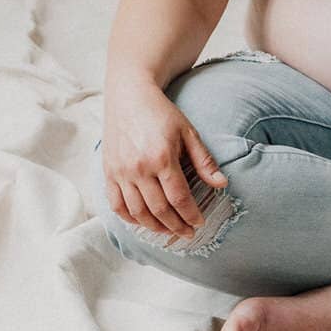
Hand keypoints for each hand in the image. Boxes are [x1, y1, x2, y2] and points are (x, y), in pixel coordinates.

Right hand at [100, 79, 228, 240]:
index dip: (190, 215)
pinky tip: (143, 222)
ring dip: (154, 227)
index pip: (179, 198)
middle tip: (188, 233)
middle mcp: (138, 168)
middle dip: (176, 226)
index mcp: (161, 157)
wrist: (129, 97)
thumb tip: (222, 184)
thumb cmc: (161, 113)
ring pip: (137, 212)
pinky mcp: (108, 173)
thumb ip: (204, 160)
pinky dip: (130, 218)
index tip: (200, 223)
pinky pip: (116, 205)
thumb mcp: (188, 132)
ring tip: (169, 231)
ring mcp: (120, 172)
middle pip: (158, 209)